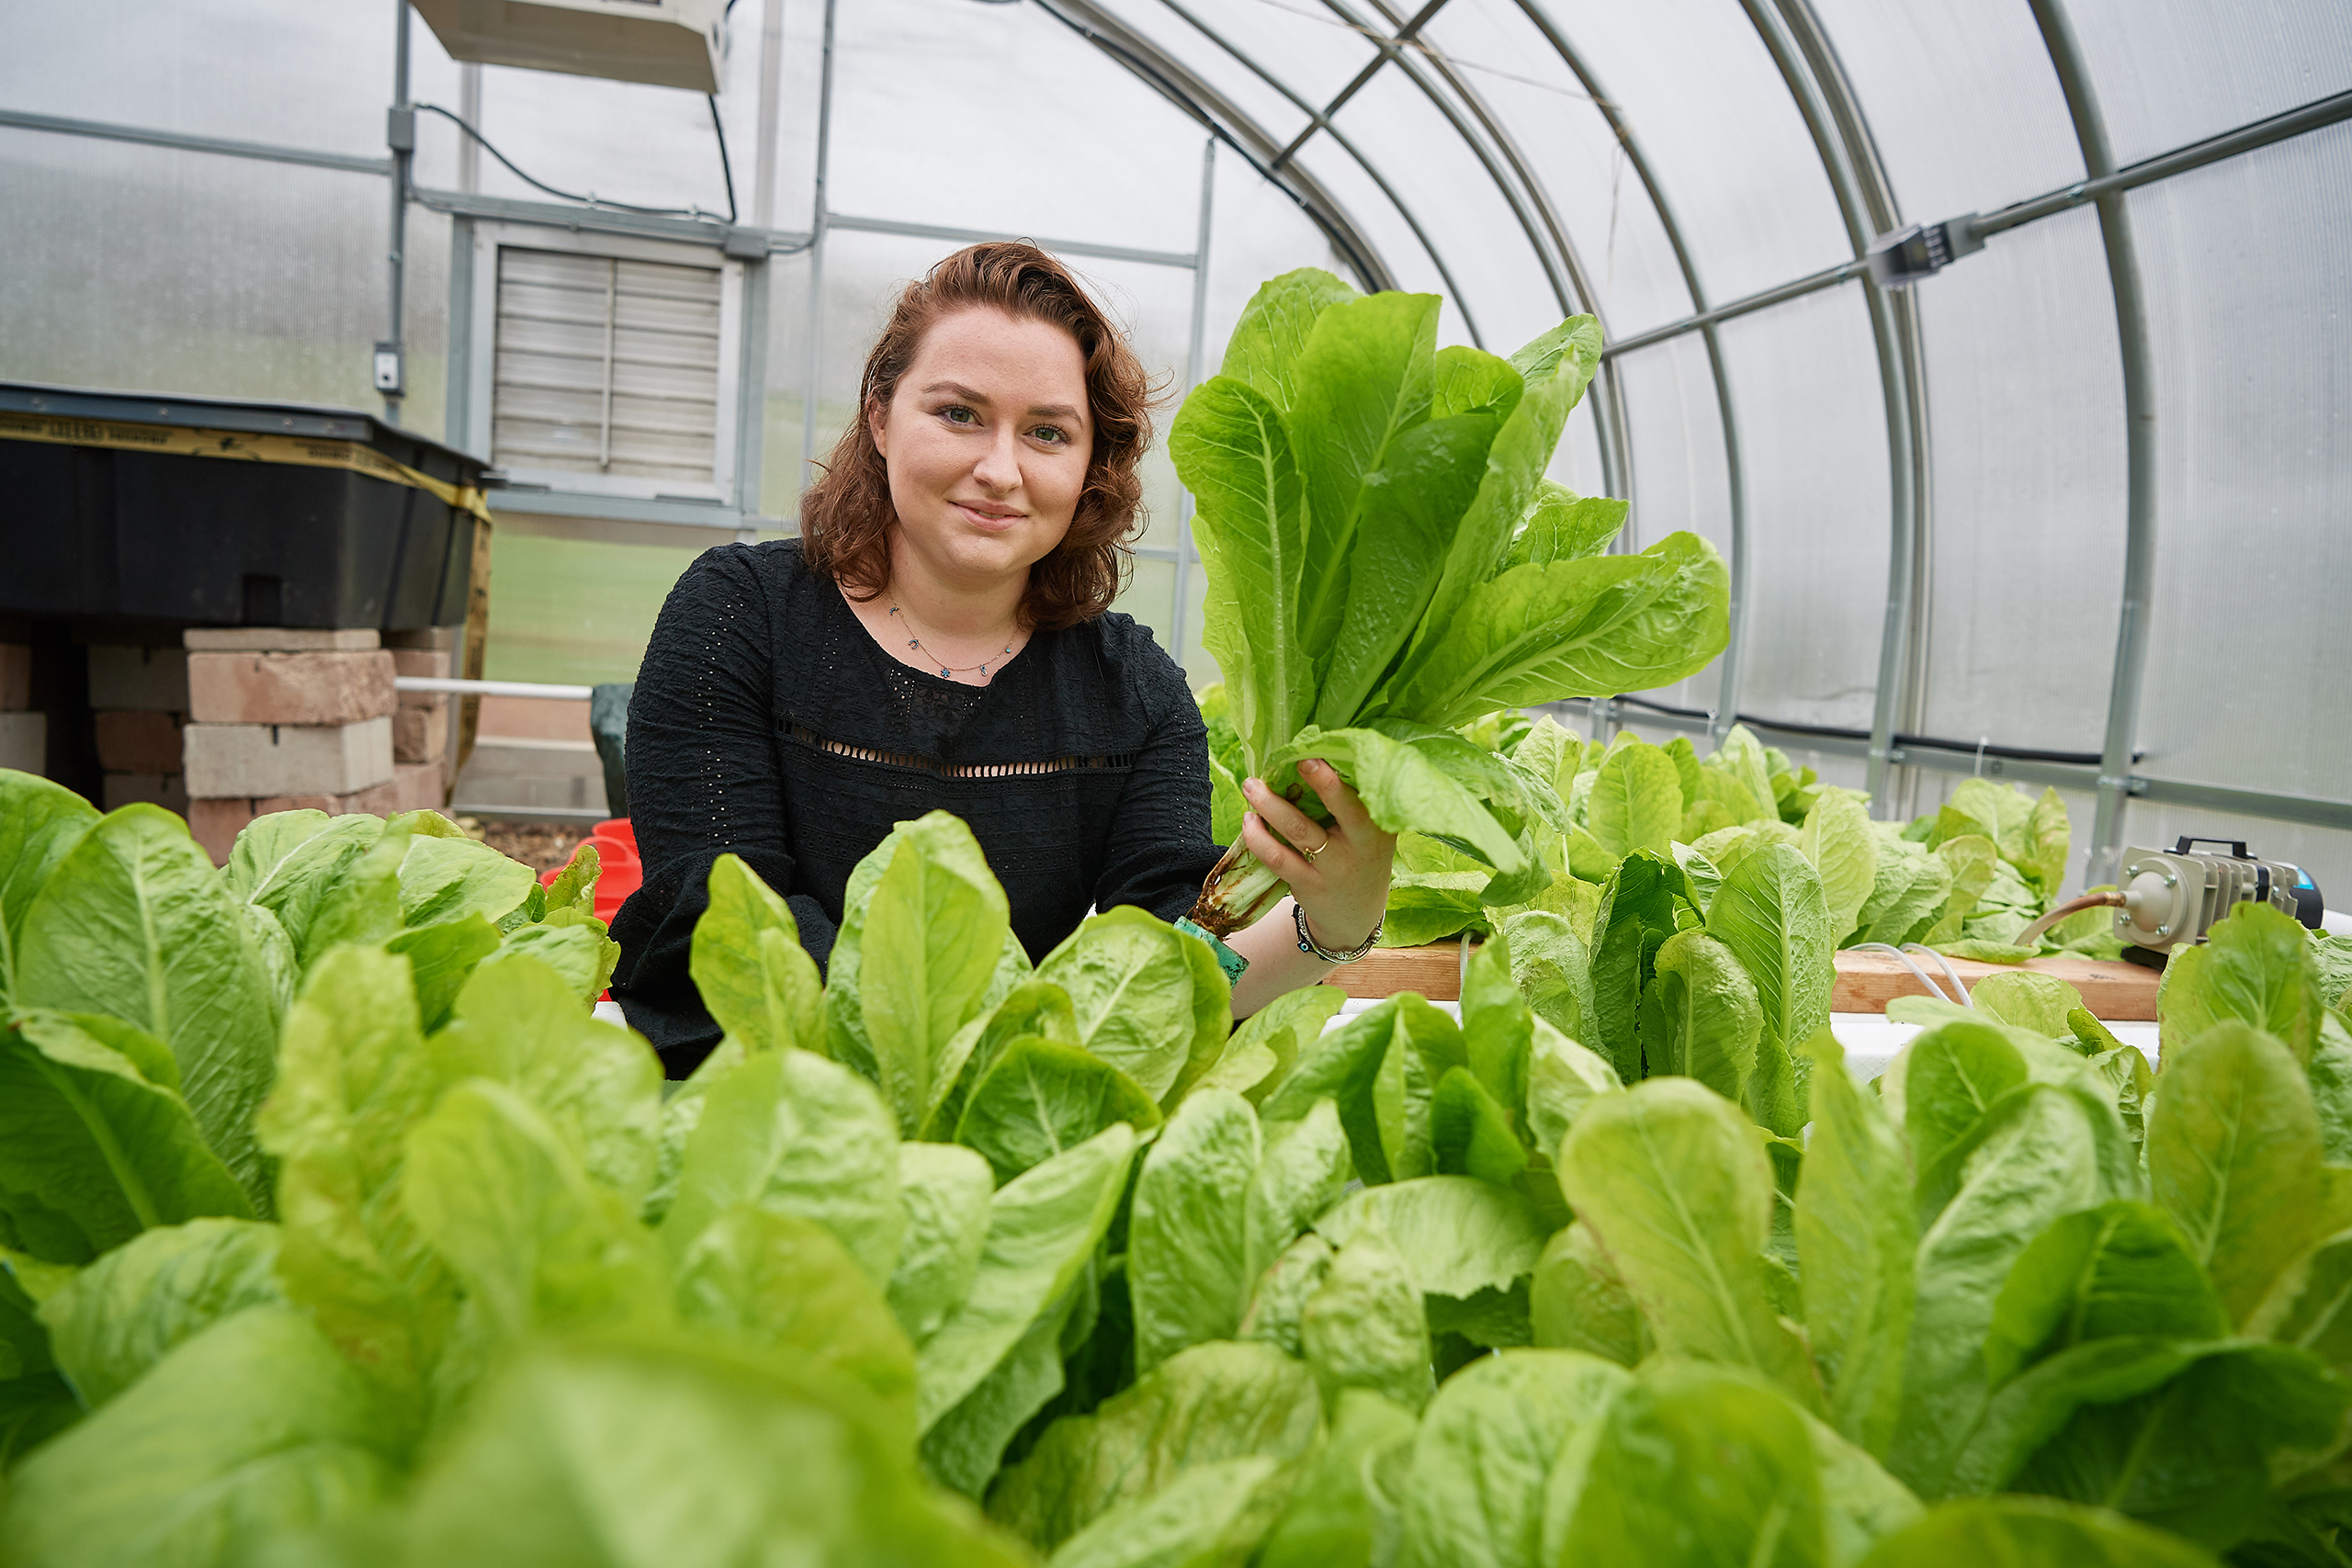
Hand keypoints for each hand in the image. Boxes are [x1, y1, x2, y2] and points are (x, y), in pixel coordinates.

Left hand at [1241, 759, 1395, 956]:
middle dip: (1317, 780)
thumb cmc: (1360, 857)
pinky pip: (1277, 858)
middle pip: (1339, 806)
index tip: (1315, 752)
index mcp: (1379, 824)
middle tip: (1290, 757)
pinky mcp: (1308, 884)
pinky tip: (1249, 822)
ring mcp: (1334, 867)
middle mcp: (1361, 844)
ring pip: (1298, 829)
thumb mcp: (1372, 832)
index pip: (1363, 792)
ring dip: (1270, 804)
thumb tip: (1320, 756)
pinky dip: (1258, 837)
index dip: (1338, 773)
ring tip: (1250, 786)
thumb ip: (1356, 802)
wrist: (1356, 914)